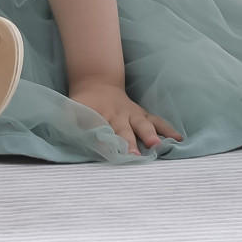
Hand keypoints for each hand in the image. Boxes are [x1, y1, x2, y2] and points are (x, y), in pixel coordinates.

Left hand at [69, 80, 183, 155]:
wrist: (97, 83)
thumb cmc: (83, 105)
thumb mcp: (71, 110)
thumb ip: (70, 123)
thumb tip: (63, 133)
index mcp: (97, 116)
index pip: (100, 131)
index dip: (104, 143)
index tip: (108, 154)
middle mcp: (117, 116)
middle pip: (123, 131)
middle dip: (129, 144)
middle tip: (134, 157)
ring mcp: (132, 115)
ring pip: (142, 125)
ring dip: (150, 135)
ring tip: (158, 146)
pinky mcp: (143, 115)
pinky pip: (157, 121)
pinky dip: (167, 129)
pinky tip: (179, 140)